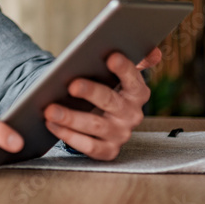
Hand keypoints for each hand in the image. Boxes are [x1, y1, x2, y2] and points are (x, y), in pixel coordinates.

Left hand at [42, 47, 161, 160]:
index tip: (110, 56)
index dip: (124, 68)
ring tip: (50, 109)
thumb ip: (135, 60)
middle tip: (71, 85)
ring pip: (96, 125)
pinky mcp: (108, 150)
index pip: (134, 80)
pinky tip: (52, 124)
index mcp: (137, 93)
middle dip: (90, 92)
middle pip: (110, 101)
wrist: (99, 116)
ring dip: (71, 117)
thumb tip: (153, 53)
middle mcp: (132, 115)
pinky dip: (69, 136)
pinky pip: (89, 146)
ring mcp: (120, 134)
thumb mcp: (118, 74)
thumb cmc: (106, 88)